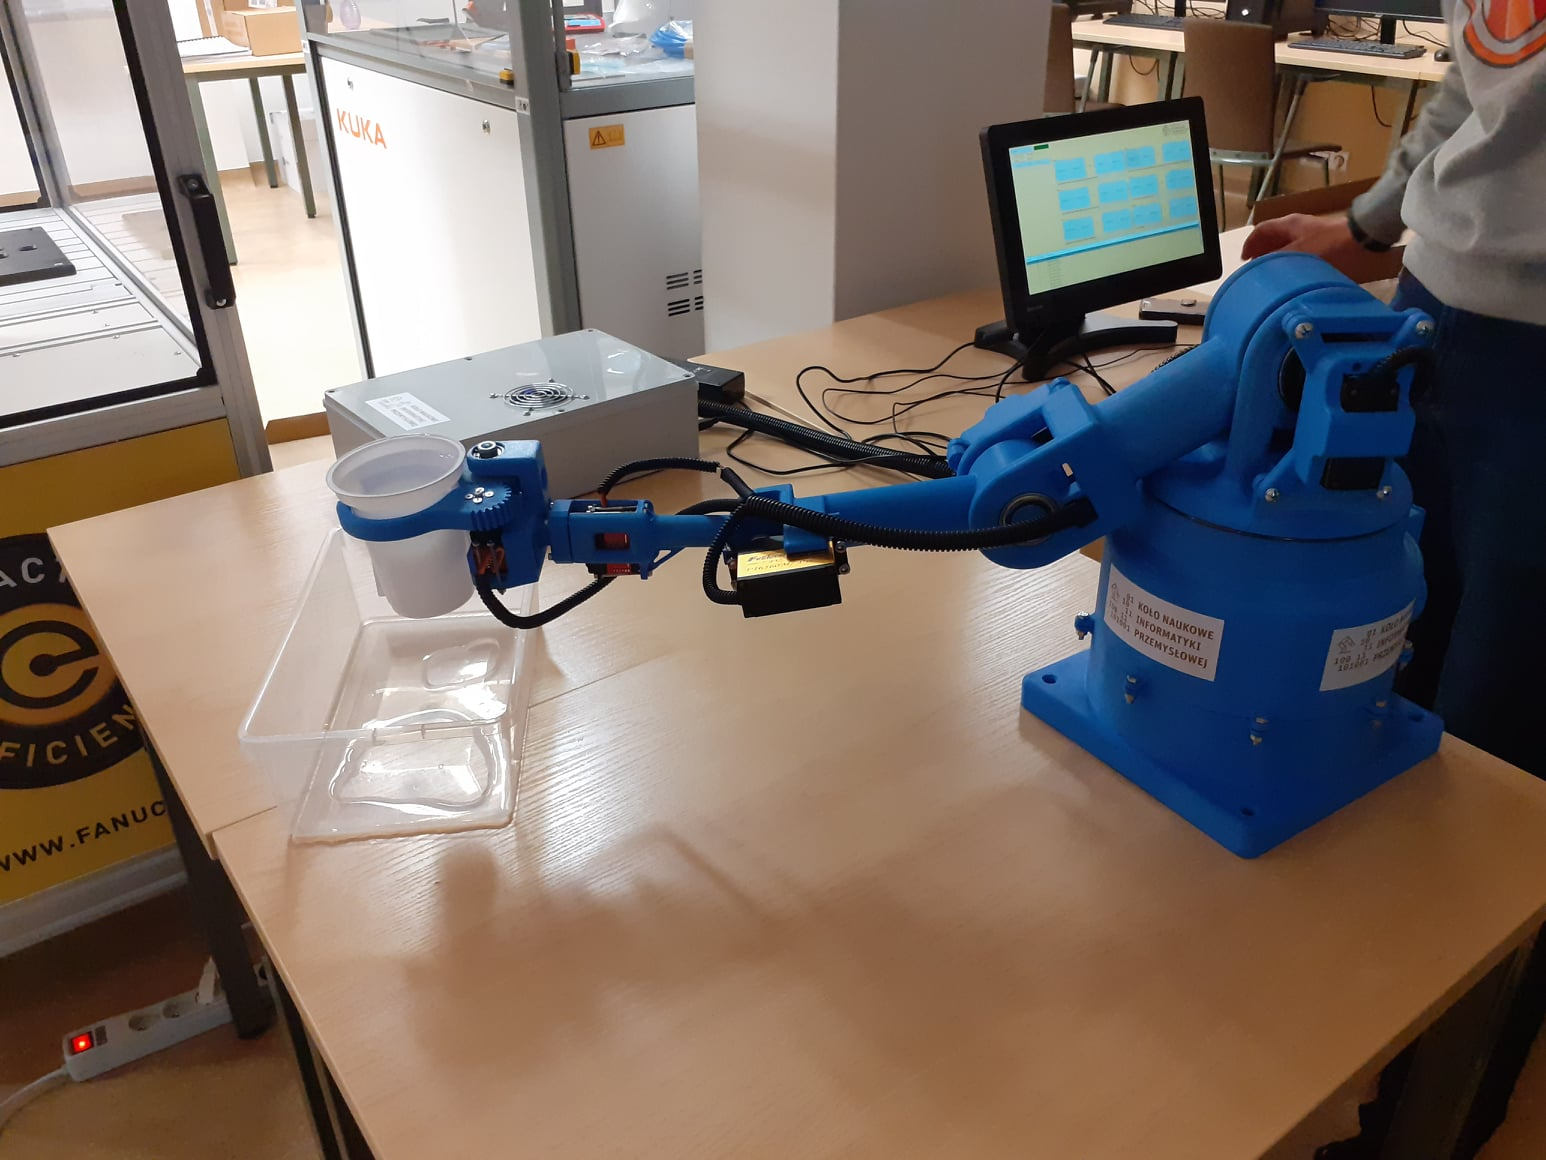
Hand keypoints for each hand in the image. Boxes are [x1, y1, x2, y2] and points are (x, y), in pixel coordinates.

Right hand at [1241, 214, 1369, 277]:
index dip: (1250, 244)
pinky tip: (1294, 276)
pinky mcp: (1325, 245)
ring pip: (1287, 246)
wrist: (1364, 241)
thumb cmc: (1330, 246)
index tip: (1244, 260)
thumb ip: (1277, 261)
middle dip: (1263, 253)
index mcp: (1288, 224)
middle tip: (1257, 269)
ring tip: (1274, 275)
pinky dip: (1292, 263)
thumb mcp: (1297, 254)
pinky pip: (1301, 254)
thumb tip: (1261, 268)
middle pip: (1274, 238)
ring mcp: (1312, 235)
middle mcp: (1298, 227)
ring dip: (1278, 259)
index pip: (1261, 231)